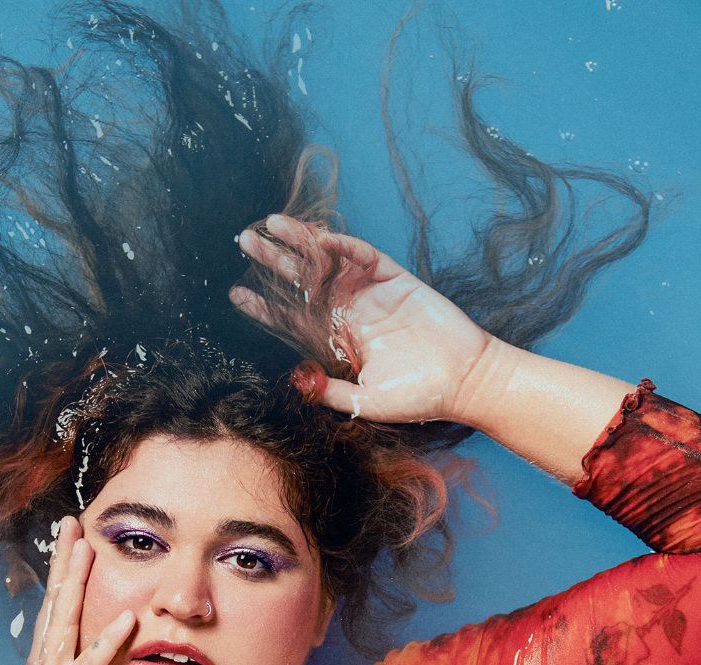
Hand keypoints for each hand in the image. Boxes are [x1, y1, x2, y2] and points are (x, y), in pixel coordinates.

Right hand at [0, 516, 134, 664]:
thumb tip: (95, 659)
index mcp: (44, 662)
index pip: (54, 607)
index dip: (62, 573)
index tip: (71, 539)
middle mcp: (41, 663)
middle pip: (53, 602)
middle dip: (63, 562)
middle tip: (71, 523)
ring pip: (63, 623)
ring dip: (76, 585)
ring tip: (89, 551)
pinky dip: (106, 641)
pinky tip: (126, 619)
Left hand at [230, 214, 494, 425]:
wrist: (464, 380)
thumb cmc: (417, 397)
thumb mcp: (366, 403)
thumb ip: (330, 392)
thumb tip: (296, 380)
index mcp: (335, 342)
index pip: (291, 320)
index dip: (264, 306)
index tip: (236, 293)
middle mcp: (348, 313)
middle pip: (301, 282)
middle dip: (273, 261)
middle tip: (244, 241)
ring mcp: (370, 294)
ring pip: (327, 262)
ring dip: (301, 243)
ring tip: (272, 224)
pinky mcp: (395, 280)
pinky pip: (364, 256)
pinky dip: (344, 245)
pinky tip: (322, 237)